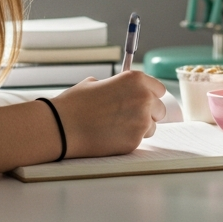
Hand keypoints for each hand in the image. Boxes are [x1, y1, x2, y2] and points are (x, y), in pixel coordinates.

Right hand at [48, 71, 166, 158]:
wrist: (62, 127)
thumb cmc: (75, 104)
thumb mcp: (95, 83)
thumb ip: (115, 86)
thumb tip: (121, 91)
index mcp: (136, 80)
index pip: (158, 89)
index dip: (149, 95)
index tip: (143, 100)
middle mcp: (144, 99)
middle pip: (159, 109)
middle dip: (148, 113)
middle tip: (130, 116)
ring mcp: (141, 122)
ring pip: (151, 127)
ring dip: (139, 127)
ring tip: (116, 126)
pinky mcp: (135, 141)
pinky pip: (139, 140)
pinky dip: (128, 139)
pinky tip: (110, 135)